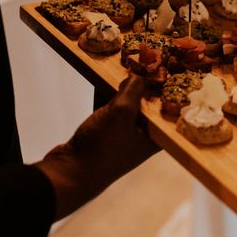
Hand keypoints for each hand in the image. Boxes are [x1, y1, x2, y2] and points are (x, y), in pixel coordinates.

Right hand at [35, 73, 159, 219]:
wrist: (69, 172)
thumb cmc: (102, 147)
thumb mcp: (121, 112)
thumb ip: (132, 90)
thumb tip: (139, 75)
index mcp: (154, 137)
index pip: (166, 110)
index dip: (166, 89)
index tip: (165, 69)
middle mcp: (141, 138)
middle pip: (146, 106)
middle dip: (142, 86)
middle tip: (142, 65)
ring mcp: (121, 137)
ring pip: (126, 107)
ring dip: (122, 90)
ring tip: (123, 69)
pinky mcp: (103, 135)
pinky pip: (109, 111)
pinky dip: (106, 98)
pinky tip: (102, 82)